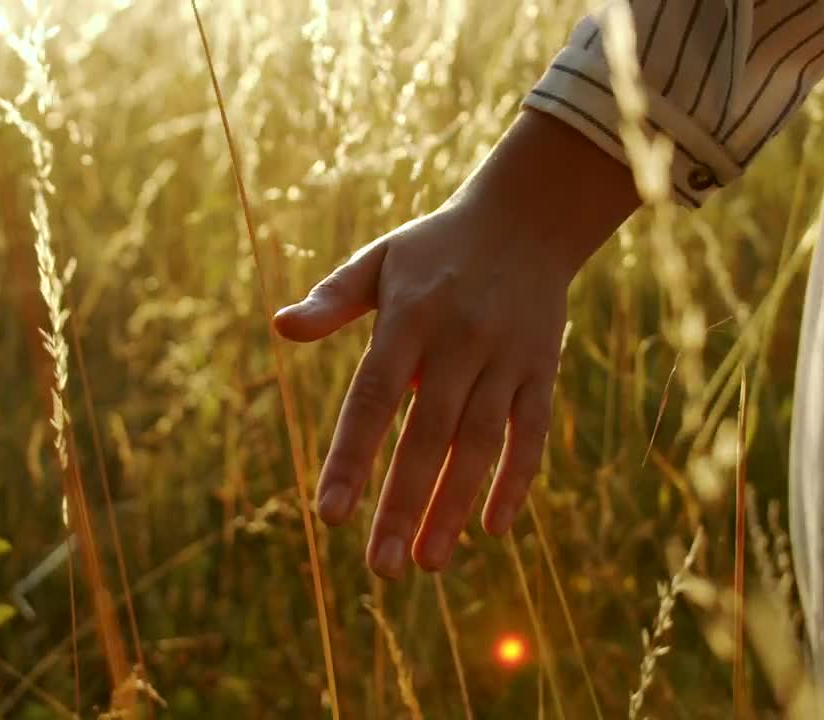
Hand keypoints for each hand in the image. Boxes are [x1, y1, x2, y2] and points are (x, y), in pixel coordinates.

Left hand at [274, 111, 639, 577]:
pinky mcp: (543, 369)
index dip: (353, 456)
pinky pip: (532, 432)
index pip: (374, 396)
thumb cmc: (434, 251)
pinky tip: (493, 527)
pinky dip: (517, 480)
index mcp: (409, 316)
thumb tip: (280, 327)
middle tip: (381, 571)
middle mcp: (460, 340)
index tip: (330, 515)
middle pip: (429, 434)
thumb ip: (332, 299)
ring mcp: (506, 356)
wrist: (527, 219)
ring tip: (427, 563)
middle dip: (404, 504)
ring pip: (481, 443)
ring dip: (455, 506)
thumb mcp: (379, 262)